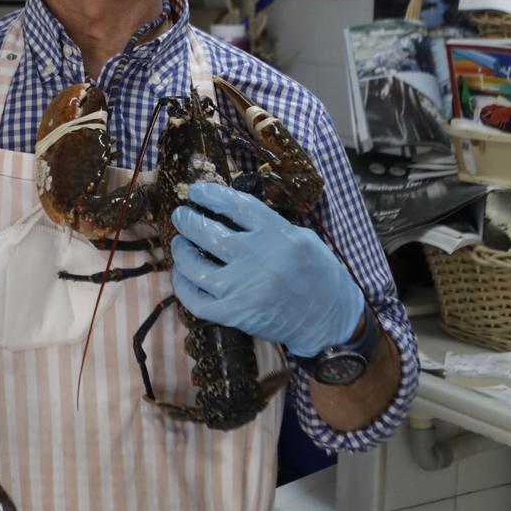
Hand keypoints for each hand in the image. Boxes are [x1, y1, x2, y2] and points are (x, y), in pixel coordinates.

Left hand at [170, 182, 362, 360]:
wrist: (330, 319)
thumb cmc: (318, 274)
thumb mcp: (303, 239)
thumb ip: (269, 226)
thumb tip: (230, 212)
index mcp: (277, 234)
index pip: (235, 204)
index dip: (210, 195)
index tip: (196, 192)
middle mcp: (257, 258)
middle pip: (206, 232)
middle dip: (187, 221)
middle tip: (181, 216)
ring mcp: (243, 288)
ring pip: (194, 266)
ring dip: (181, 252)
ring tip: (180, 244)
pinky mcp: (235, 315)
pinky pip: (196, 300)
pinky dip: (183, 286)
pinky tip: (182, 275)